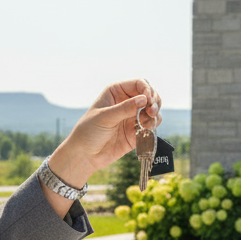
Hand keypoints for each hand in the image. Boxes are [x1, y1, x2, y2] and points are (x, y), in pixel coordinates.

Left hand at [47, 79, 161, 187]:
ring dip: (155, 114)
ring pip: (153, 110)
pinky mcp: (137, 131)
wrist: (85, 155)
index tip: (149, 99)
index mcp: (116, 92)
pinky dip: (153, 125)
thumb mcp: (105, 117)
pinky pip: (151, 125)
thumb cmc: (89, 132)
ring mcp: (133, 116)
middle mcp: (126, 102)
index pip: (139, 83)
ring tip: (149, 122)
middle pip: (149, 95)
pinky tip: (148, 129)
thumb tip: (145, 99)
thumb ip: (125, 108)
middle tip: (152, 111)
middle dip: (154, 101)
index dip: (147, 89)